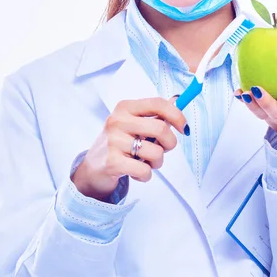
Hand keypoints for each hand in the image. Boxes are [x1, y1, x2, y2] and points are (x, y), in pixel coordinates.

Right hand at [72, 97, 187, 200]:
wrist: (93, 167)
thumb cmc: (120, 143)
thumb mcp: (133, 124)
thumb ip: (155, 114)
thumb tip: (178, 101)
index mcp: (125, 108)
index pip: (158, 104)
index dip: (177, 115)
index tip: (184, 128)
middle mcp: (118, 121)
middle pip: (161, 128)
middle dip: (169, 144)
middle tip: (162, 149)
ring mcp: (114, 141)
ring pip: (156, 152)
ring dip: (157, 162)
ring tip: (145, 162)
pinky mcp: (112, 161)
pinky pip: (145, 170)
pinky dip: (145, 175)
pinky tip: (135, 171)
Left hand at [235, 65, 276, 151]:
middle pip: (276, 113)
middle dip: (265, 102)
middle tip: (256, 89)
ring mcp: (275, 119)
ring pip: (262, 114)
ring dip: (251, 104)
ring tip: (243, 92)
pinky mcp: (265, 117)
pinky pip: (255, 110)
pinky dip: (245, 102)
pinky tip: (237, 92)